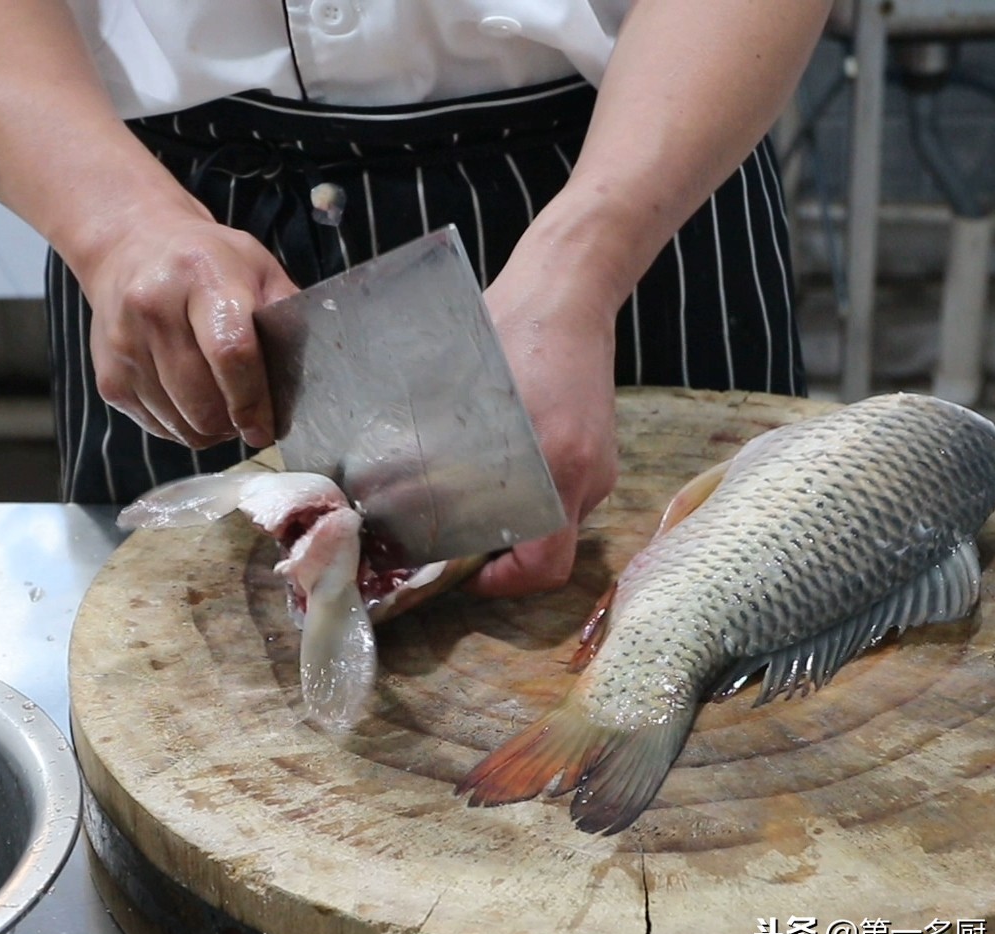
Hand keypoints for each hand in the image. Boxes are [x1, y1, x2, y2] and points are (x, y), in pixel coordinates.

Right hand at [82, 206, 296, 448]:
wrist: (132, 248)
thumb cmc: (208, 262)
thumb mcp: (257, 269)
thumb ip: (286, 315)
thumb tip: (311, 373)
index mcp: (202, 275)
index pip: (231, 353)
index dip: (253, 400)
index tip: (266, 427)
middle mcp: (153, 307)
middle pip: (202, 399)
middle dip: (233, 422)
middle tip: (250, 420)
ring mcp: (124, 344)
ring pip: (180, 422)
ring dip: (210, 429)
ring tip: (224, 409)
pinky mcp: (109, 376)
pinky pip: (157, 426)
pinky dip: (182, 426)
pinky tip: (193, 402)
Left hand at [465, 241, 619, 598]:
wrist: (568, 289)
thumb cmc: (509, 329)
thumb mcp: (459, 389)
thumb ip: (438, 445)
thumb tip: (394, 489)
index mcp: (558, 466)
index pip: (544, 565)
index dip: (504, 583)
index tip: (467, 572)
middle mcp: (588, 475)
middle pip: (550, 545)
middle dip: (506, 552)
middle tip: (459, 538)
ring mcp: (601, 462)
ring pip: (557, 517)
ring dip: (519, 518)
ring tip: (476, 495)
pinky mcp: (601, 447)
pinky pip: (566, 488)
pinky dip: (535, 490)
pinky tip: (506, 462)